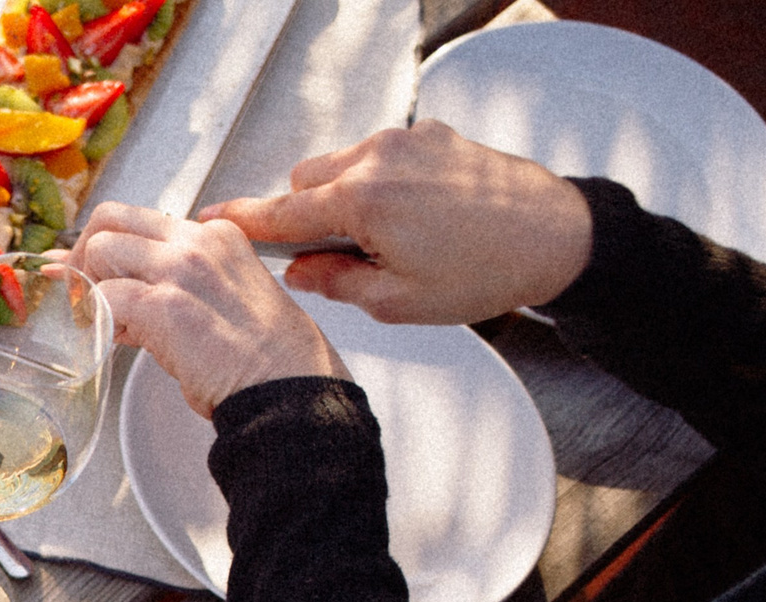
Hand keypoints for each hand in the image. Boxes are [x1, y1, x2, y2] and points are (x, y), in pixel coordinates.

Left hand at [78, 202, 347, 417]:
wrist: (286, 388)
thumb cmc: (262, 359)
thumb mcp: (222, 303)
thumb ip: (171, 291)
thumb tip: (117, 301)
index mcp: (216, 235)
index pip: (140, 220)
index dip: (104, 244)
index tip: (82, 268)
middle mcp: (198, 241)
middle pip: (110, 218)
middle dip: (84, 254)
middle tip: (81, 293)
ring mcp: (181, 269)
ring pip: (99, 249)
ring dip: (88, 286)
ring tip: (103, 322)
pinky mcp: (165, 305)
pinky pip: (104, 297)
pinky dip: (96, 319)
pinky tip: (109, 341)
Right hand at [200, 121, 593, 323]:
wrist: (557, 236)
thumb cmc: (487, 270)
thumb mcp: (398, 302)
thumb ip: (335, 283)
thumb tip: (301, 270)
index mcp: (363, 201)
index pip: (279, 211)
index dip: (238, 221)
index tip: (207, 220)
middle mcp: (379, 158)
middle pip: (306, 180)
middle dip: (306, 214)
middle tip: (336, 255)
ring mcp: (407, 141)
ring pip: (341, 164)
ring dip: (343, 196)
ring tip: (385, 239)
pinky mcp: (433, 136)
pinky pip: (381, 155)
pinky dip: (380, 183)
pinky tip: (415, 217)